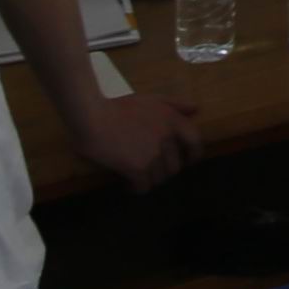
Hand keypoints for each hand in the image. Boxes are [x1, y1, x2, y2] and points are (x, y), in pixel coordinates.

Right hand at [70, 87, 198, 190]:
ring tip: (138, 176)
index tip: (188, 162)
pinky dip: (136, 188)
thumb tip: (196, 110)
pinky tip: (128, 184)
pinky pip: (144, 187)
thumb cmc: (119, 107)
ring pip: (159, 179)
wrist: (93, 117)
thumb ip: (175, 104)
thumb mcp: (151, 99)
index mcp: (172, 120)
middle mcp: (167, 138)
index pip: (196, 143)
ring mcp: (153, 155)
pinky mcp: (138, 168)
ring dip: (150, 180)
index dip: (194, 155)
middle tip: (150, 169)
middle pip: (175, 167)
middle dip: (164, 171)